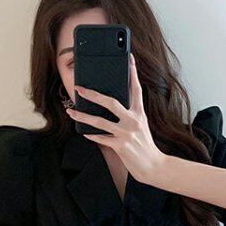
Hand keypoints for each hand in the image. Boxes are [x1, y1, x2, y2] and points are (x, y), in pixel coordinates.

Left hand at [66, 52, 166, 183]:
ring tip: (72, 112)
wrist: (154, 167)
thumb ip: (129, 117)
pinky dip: (92, 135)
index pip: (136, 89)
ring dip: (83, 116)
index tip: (129, 58)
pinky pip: (102, 138)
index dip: (133, 73)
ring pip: (100, 121)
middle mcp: (133, 121)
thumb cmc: (146, 147)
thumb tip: (112, 108)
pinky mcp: (121, 146)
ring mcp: (126, 133)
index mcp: (140, 114)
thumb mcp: (141, 127)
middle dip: (92, 94)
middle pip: (110, 102)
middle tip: (80, 88)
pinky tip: (84, 132)